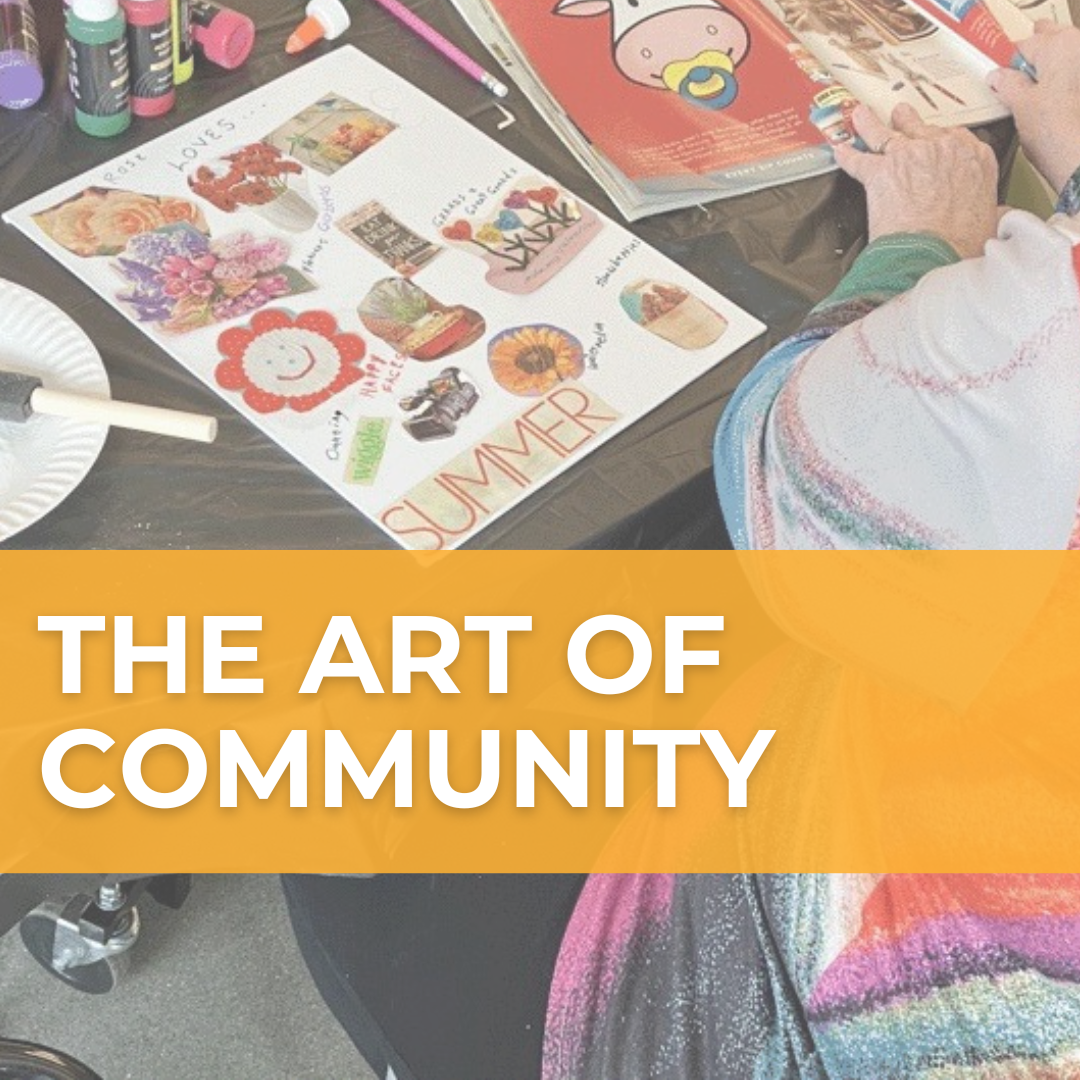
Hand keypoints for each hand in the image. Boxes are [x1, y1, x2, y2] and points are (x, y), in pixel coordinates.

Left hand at [834, 104, 999, 258]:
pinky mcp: (881, 172)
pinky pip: (858, 160)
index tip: (938, 140)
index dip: (943, 140)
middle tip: (902, 117)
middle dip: (910, 122)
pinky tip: (839, 150)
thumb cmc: (960, 242)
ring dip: (872, 125)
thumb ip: (991, 212)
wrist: (932, 253)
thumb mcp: (990, 221)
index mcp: (974, 159)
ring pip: (886, 134)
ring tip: (864, 117)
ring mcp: (910, 156)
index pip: (957, 138)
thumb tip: (999, 217)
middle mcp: (942, 149)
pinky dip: (846, 156)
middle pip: (922, 129)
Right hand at [988, 20, 1079, 194]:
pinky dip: (1059, 92)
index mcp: (1060, 45)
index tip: (998, 80)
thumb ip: (1007, 85)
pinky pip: (1070, 83)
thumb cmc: (1057, 133)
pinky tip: (1049, 111)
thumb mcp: (1020, 106)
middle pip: (1050, 46)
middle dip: (1032, 63)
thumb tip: (998, 77)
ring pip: (1062, 65)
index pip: (1024, 45)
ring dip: (1045, 79)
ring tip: (1031, 103)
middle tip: (1013, 86)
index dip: (1008, 65)